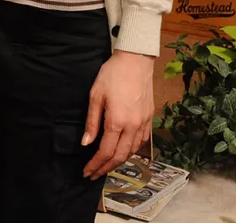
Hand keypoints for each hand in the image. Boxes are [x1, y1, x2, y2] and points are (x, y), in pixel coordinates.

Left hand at [81, 50, 154, 177]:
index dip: (95, 164)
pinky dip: (131, 151)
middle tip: (94, 174)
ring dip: (119, 161)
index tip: (87, 172)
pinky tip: (124, 151)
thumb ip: (92, 121)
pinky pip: (141, 141)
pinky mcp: (149, 118)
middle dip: (106, 168)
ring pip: (132, 151)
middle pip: (120, 156)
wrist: (136, 61)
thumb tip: (86, 143)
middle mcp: (133, 126)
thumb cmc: (112, 74)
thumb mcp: (95, 95)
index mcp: (117, 121)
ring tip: (106, 165)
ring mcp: (143, 123)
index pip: (105, 151)